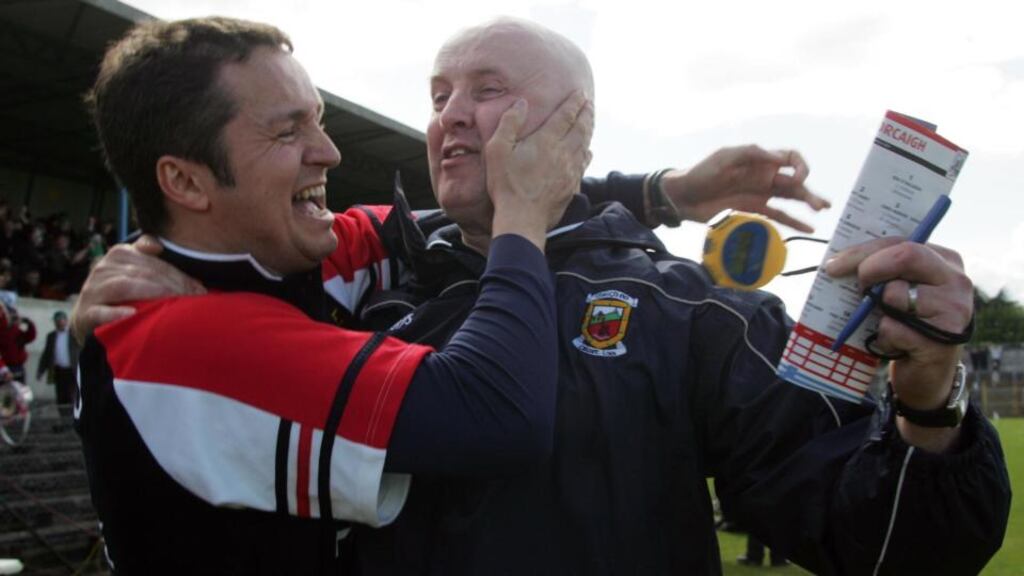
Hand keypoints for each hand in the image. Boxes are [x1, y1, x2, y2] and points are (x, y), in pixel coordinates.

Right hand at [70, 235, 205, 343]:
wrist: (88, 317)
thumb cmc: (120, 293)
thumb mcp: (134, 269)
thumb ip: (148, 257)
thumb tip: (159, 246)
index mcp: (119, 254)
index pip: (155, 263)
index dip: (180, 276)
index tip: (200, 290)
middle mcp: (104, 268)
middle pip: (144, 273)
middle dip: (173, 286)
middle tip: (195, 301)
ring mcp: (93, 290)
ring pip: (125, 286)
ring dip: (153, 295)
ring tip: (174, 305)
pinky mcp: (86, 312)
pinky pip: (101, 311)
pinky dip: (116, 313)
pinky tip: (133, 314)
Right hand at [485, 92, 593, 250]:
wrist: (522, 218)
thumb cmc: (506, 184)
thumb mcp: (497, 150)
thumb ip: (510, 123)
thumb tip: (522, 103)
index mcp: (546, 140)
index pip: (565, 115)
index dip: (574, 102)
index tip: (580, 93)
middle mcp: (563, 152)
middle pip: (581, 127)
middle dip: (586, 113)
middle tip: (589, 103)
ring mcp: (570, 170)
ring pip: (584, 144)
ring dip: (589, 130)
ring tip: (590, 121)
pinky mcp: (571, 186)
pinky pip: (583, 164)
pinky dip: (587, 152)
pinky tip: (587, 151)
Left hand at [660, 145, 829, 231]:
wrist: (683, 197)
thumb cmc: (701, 173)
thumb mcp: (724, 158)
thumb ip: (750, 154)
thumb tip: (777, 158)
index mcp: (759, 161)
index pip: (789, 158)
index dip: (798, 165)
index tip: (798, 177)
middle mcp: (764, 177)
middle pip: (794, 182)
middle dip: (809, 191)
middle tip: (821, 205)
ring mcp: (760, 195)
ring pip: (790, 199)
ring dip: (807, 204)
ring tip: (822, 210)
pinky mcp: (753, 211)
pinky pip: (777, 216)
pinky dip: (793, 222)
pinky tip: (807, 229)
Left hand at [826, 238, 971, 450]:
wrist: (928, 374)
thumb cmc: (907, 324)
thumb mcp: (900, 291)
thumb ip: (884, 271)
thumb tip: (839, 261)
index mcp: (945, 261)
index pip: (901, 242)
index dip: (863, 251)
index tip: (833, 265)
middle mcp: (956, 281)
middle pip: (905, 256)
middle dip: (869, 269)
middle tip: (856, 287)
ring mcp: (954, 311)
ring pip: (895, 295)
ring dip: (878, 312)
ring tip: (889, 323)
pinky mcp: (942, 340)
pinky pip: (893, 328)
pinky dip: (884, 338)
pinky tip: (896, 344)